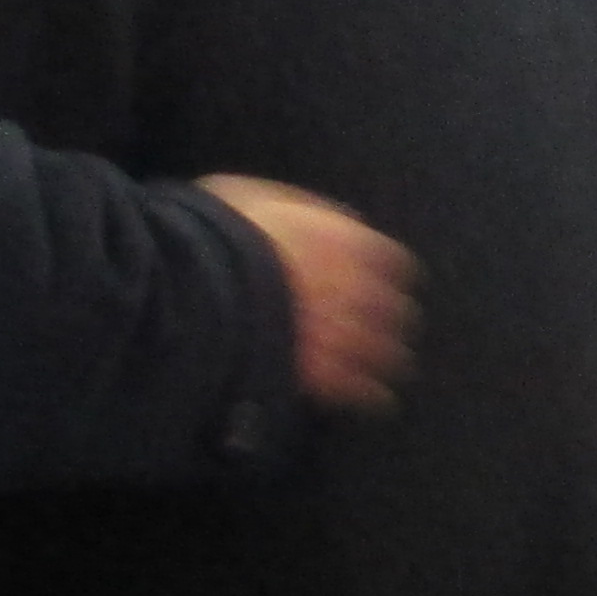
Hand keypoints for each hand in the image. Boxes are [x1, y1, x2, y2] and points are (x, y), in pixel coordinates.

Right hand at [198, 173, 417, 411]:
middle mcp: (361, 288)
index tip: (375, 283)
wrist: (200, 285)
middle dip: (385, 319)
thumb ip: (293, 209)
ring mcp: (348, 335)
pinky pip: (368, 391)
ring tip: (374, 366)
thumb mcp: (250, 197)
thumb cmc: (218, 231)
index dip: (382, 275)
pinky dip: (371, 395)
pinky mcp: (330, 376)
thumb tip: (309, 216)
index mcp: (348, 242)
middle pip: (396, 311)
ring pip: (391, 354)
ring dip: (383, 359)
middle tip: (371, 326)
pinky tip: (370, 398)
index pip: (394, 263)